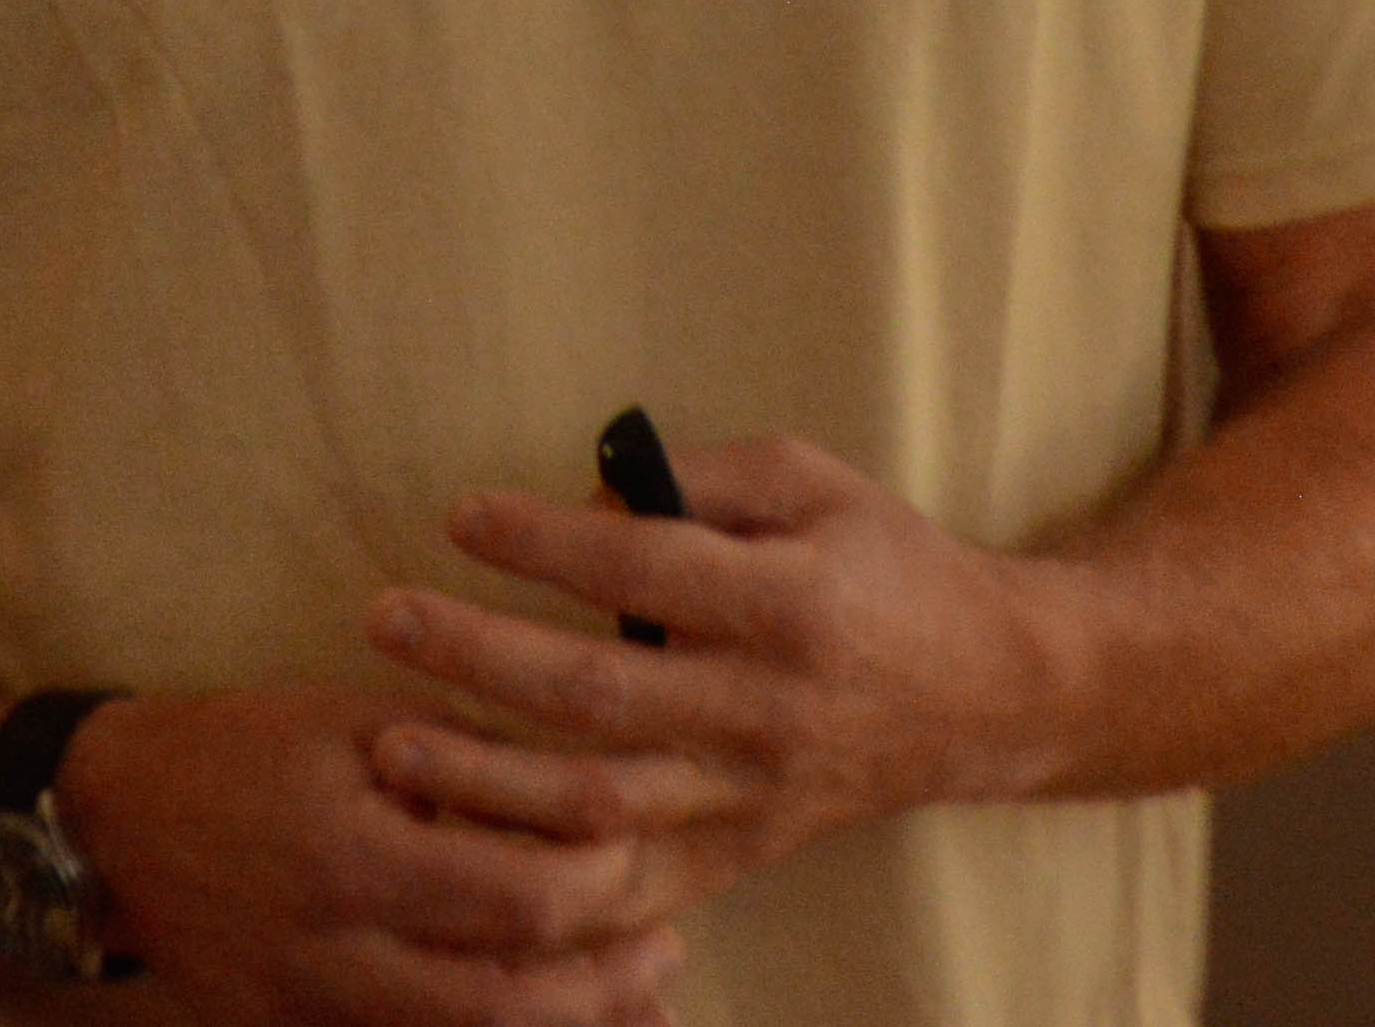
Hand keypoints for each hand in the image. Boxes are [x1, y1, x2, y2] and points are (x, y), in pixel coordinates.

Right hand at [48, 683, 685, 1026]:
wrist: (113, 824)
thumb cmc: (242, 747)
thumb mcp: (352, 720)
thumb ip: (460, 758)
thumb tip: (578, 785)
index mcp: (355, 859)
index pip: (515, 901)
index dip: (596, 885)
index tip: (643, 848)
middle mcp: (337, 958)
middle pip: (506, 1006)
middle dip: (604, 984)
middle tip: (671, 948)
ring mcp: (313, 1017)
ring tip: (642, 1005)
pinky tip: (548, 1026)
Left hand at [361, 437, 1070, 909]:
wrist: (987, 693)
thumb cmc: (886, 563)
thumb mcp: (813, 481)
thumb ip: (704, 479)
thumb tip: (585, 492)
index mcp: (789, 603)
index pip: (643, 570)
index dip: (545, 543)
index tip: (461, 514)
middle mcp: (764, 708)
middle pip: (599, 693)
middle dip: (479, 657)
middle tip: (387, 618)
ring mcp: (750, 796)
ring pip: (599, 808)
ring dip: (483, 780)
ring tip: (392, 745)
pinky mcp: (741, 855)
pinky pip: (630, 894)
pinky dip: (543, 886)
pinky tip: (464, 854)